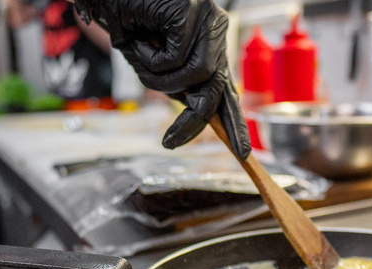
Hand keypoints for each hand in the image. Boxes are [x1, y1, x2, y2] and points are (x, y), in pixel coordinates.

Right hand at [75, 0, 250, 159]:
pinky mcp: (194, 12)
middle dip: (195, 121)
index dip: (234, 122)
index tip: (242, 151)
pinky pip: (176, 59)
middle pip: (217, 88)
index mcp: (209, 44)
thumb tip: (187, 104)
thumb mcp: (150, 61)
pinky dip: (150, 57)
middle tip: (171, 142)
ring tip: (140, 58)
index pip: (227, 89)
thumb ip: (172, 82)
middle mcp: (214, 31)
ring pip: (196, 76)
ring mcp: (208, 21)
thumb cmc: (128, 20)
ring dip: (160, 79)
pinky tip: (141, 38)